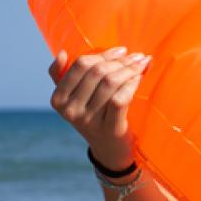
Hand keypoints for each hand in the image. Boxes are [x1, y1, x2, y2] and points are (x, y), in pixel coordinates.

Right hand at [48, 46, 152, 169]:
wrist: (110, 149)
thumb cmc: (95, 116)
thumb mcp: (75, 99)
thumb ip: (63, 77)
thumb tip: (63, 54)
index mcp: (58, 99)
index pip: (81, 65)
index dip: (104, 54)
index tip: (122, 51)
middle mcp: (70, 110)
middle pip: (97, 72)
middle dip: (120, 60)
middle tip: (136, 57)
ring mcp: (89, 121)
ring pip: (110, 83)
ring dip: (130, 69)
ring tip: (141, 64)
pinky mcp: (110, 129)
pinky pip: (120, 98)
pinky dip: (132, 84)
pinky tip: (140, 78)